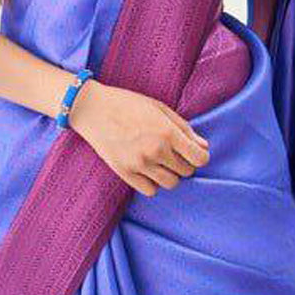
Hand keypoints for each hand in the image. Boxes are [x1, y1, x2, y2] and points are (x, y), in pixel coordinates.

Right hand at [68, 79, 210, 196]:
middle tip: (172, 151)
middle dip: (184, 162)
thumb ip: (183, 127)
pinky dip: (152, 182)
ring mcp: (140, 164)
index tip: (193, 151)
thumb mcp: (158, 107)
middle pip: (186, 172)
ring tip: (159, 160)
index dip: (200, 156)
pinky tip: (146, 168)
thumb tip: (202, 146)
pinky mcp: (125, 173)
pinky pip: (151, 190)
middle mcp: (156, 150)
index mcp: (167, 132)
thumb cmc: (127, 103)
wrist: (92, 109)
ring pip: (171, 184)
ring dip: (170, 174)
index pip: (199, 158)